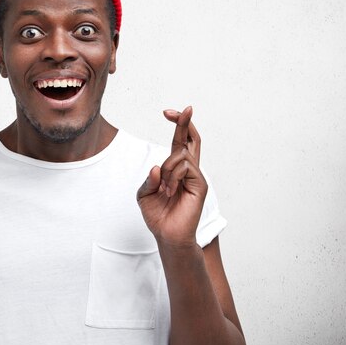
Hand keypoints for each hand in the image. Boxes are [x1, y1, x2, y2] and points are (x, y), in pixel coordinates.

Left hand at [136, 106, 207, 247]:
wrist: (167, 235)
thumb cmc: (158, 215)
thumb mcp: (145, 194)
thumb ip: (149, 178)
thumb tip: (157, 166)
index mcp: (176, 169)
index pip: (180, 142)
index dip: (178, 125)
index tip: (169, 112)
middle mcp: (189, 170)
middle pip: (192, 139)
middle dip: (185, 122)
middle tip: (185, 109)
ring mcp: (196, 176)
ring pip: (180, 156)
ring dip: (167, 170)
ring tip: (164, 190)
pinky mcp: (200, 185)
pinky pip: (185, 168)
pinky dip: (172, 178)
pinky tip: (170, 191)